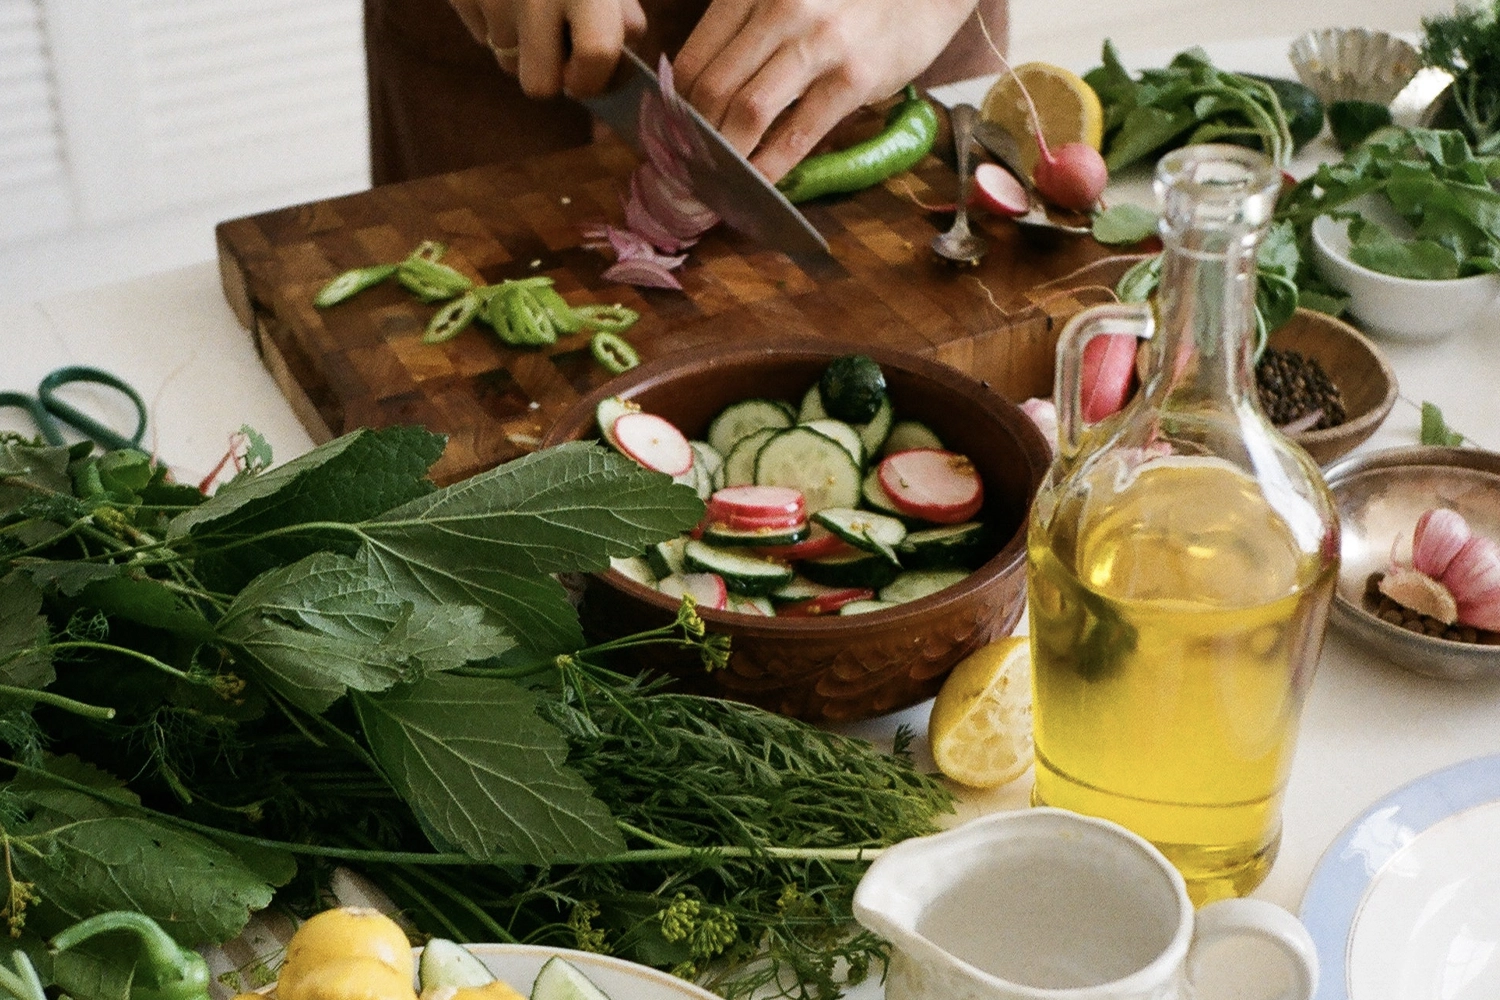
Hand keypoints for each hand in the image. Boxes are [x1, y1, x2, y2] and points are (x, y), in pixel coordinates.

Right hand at [447, 0, 646, 97]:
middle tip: (557, 47)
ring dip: (521, 43)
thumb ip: (619, 6)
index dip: (594, 78)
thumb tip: (621, 46)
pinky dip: (494, 19)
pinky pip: (480, 32)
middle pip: (537, 84)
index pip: (595, 58)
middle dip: (549, 74)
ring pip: (505, 58)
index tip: (590, 72)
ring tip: (529, 1)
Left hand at [672, 0, 980, 180]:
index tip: (670, 141)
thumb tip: (699, 97)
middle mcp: (780, 9)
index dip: (672, 109)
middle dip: (691, 140)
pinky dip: (769, 167)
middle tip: (684, 172)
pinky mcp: (853, 79)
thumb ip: (748, 31)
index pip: (692, 60)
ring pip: (746, 112)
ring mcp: (818, 44)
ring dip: (723, 157)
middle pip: (711, 89)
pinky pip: (797, 134)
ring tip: (713, 182)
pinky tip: (756, 186)